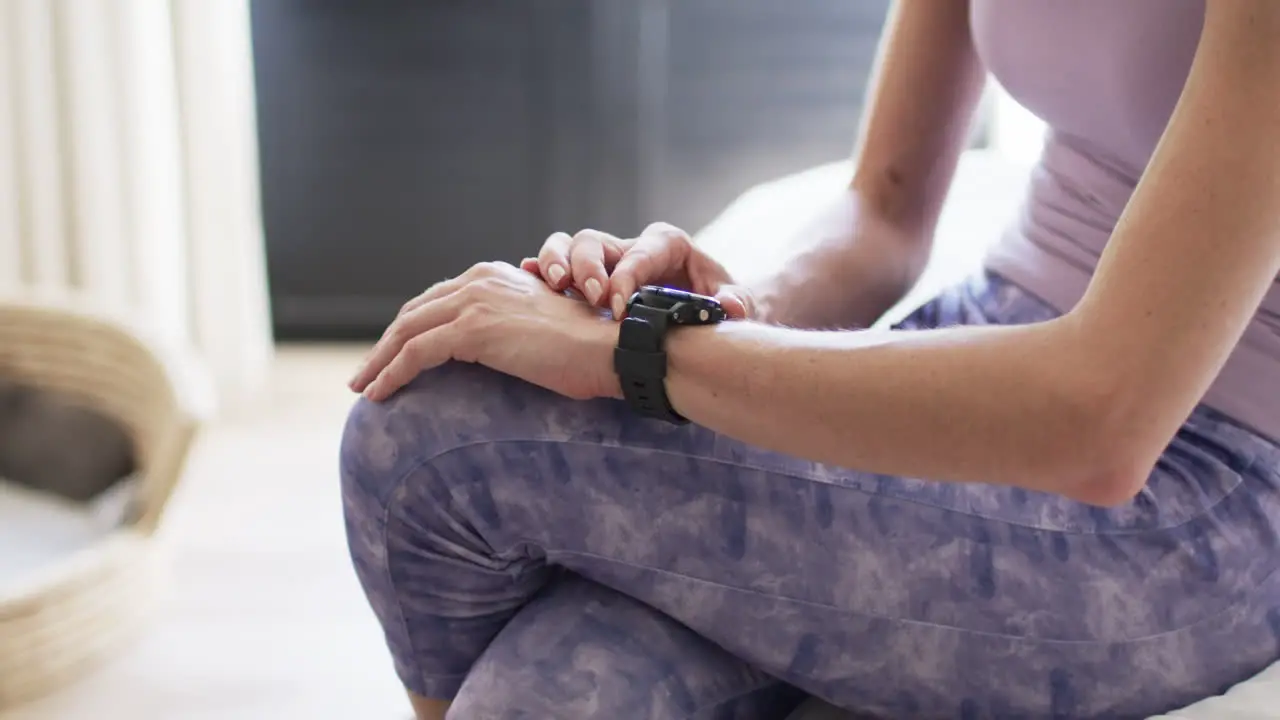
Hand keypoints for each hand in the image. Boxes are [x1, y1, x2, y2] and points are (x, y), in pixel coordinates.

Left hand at [349, 262, 619, 401]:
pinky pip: (416, 354)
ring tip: (362, 387)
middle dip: (384, 344)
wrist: (608, 348)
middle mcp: (479, 280)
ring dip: (378, 362)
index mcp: (495, 276)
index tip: (391, 353)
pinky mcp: (472, 330)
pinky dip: (391, 374)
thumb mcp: (541, 327)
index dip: (408, 327)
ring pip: (406, 332)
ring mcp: (474, 302)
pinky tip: (378, 395)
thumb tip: (492, 350)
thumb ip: (510, 327)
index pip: (436, 300)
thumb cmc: (587, 348)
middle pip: (414, 313)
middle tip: (365, 373)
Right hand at [520, 222, 754, 320]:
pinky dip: (538, 272)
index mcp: (665, 244)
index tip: (619, 307)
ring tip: (555, 286)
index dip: (626, 277)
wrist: (705, 308)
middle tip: (591, 298)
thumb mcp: (734, 300)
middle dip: (588, 267)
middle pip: (595, 242)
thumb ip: (735, 302)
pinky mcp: (586, 278)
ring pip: (568, 247)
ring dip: (556, 263)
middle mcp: (629, 247)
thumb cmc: (719, 301)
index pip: (640, 253)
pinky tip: (525, 279)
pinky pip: (554, 266)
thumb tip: (731, 306)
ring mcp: (604, 261)